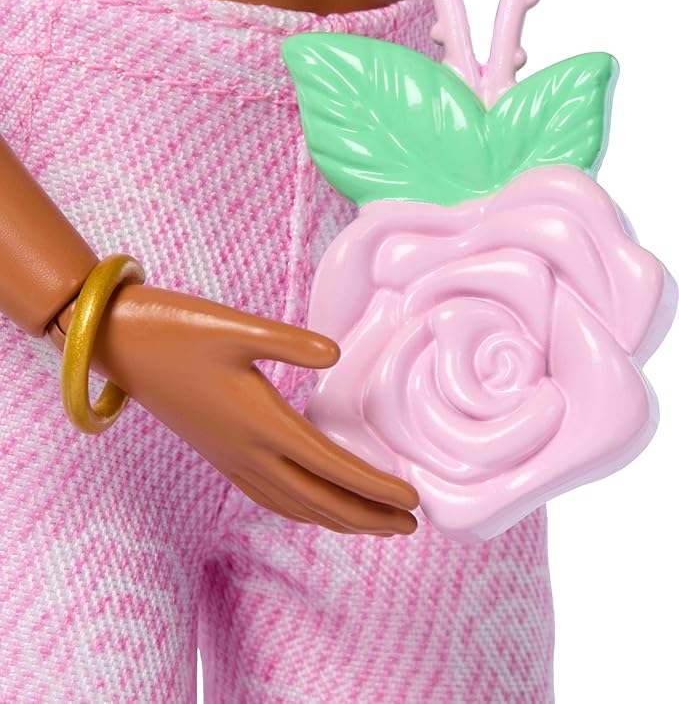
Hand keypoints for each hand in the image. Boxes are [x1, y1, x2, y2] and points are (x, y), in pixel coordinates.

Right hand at [48, 284, 419, 535]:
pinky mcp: (219, 454)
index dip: (375, 487)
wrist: (119, 344)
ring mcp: (230, 458)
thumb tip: (335, 354)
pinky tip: (312, 505)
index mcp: (260, 422)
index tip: (413, 500)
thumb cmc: (175, 329)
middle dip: (368, 516)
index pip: (332, 467)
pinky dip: (301, 509)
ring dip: (338, 518)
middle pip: (319, 500)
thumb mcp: (234, 327)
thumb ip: (289, 342)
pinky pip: (269, 497)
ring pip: (294, 505)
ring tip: (373, 524)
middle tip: (410, 525)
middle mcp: (247, 451)